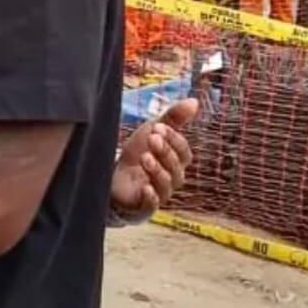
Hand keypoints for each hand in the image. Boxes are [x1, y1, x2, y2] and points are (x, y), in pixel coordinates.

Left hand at [111, 99, 196, 221]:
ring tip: (145, 157)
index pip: (184, 151)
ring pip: (166, 185)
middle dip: (165, 152)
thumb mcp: (152, 131)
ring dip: (157, 170)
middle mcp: (172, 179)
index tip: (158, 128)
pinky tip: (145, 187)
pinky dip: (151, 196)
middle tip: (151, 138)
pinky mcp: (144, 206)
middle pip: (177, 168)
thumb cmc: (137, 153)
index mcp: (177, 161)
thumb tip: (195, 101)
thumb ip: (173, 118)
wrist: (112, 174)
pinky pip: (153, 204)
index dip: (174, 140)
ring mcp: (159, 194)